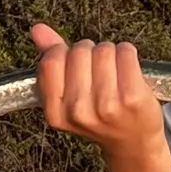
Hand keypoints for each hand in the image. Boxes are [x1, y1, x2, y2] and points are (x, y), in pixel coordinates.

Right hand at [29, 24, 163, 158]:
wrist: (133, 142)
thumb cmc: (100, 114)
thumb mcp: (69, 96)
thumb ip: (51, 61)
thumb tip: (37, 29)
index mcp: (56, 112)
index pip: (50, 62)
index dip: (64, 53)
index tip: (75, 63)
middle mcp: (78, 111)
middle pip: (79, 51)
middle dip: (90, 52)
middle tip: (99, 71)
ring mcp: (106, 105)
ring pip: (103, 50)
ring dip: (111, 52)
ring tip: (114, 72)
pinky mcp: (132, 97)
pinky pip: (125, 52)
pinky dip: (127, 53)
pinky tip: (129, 69)